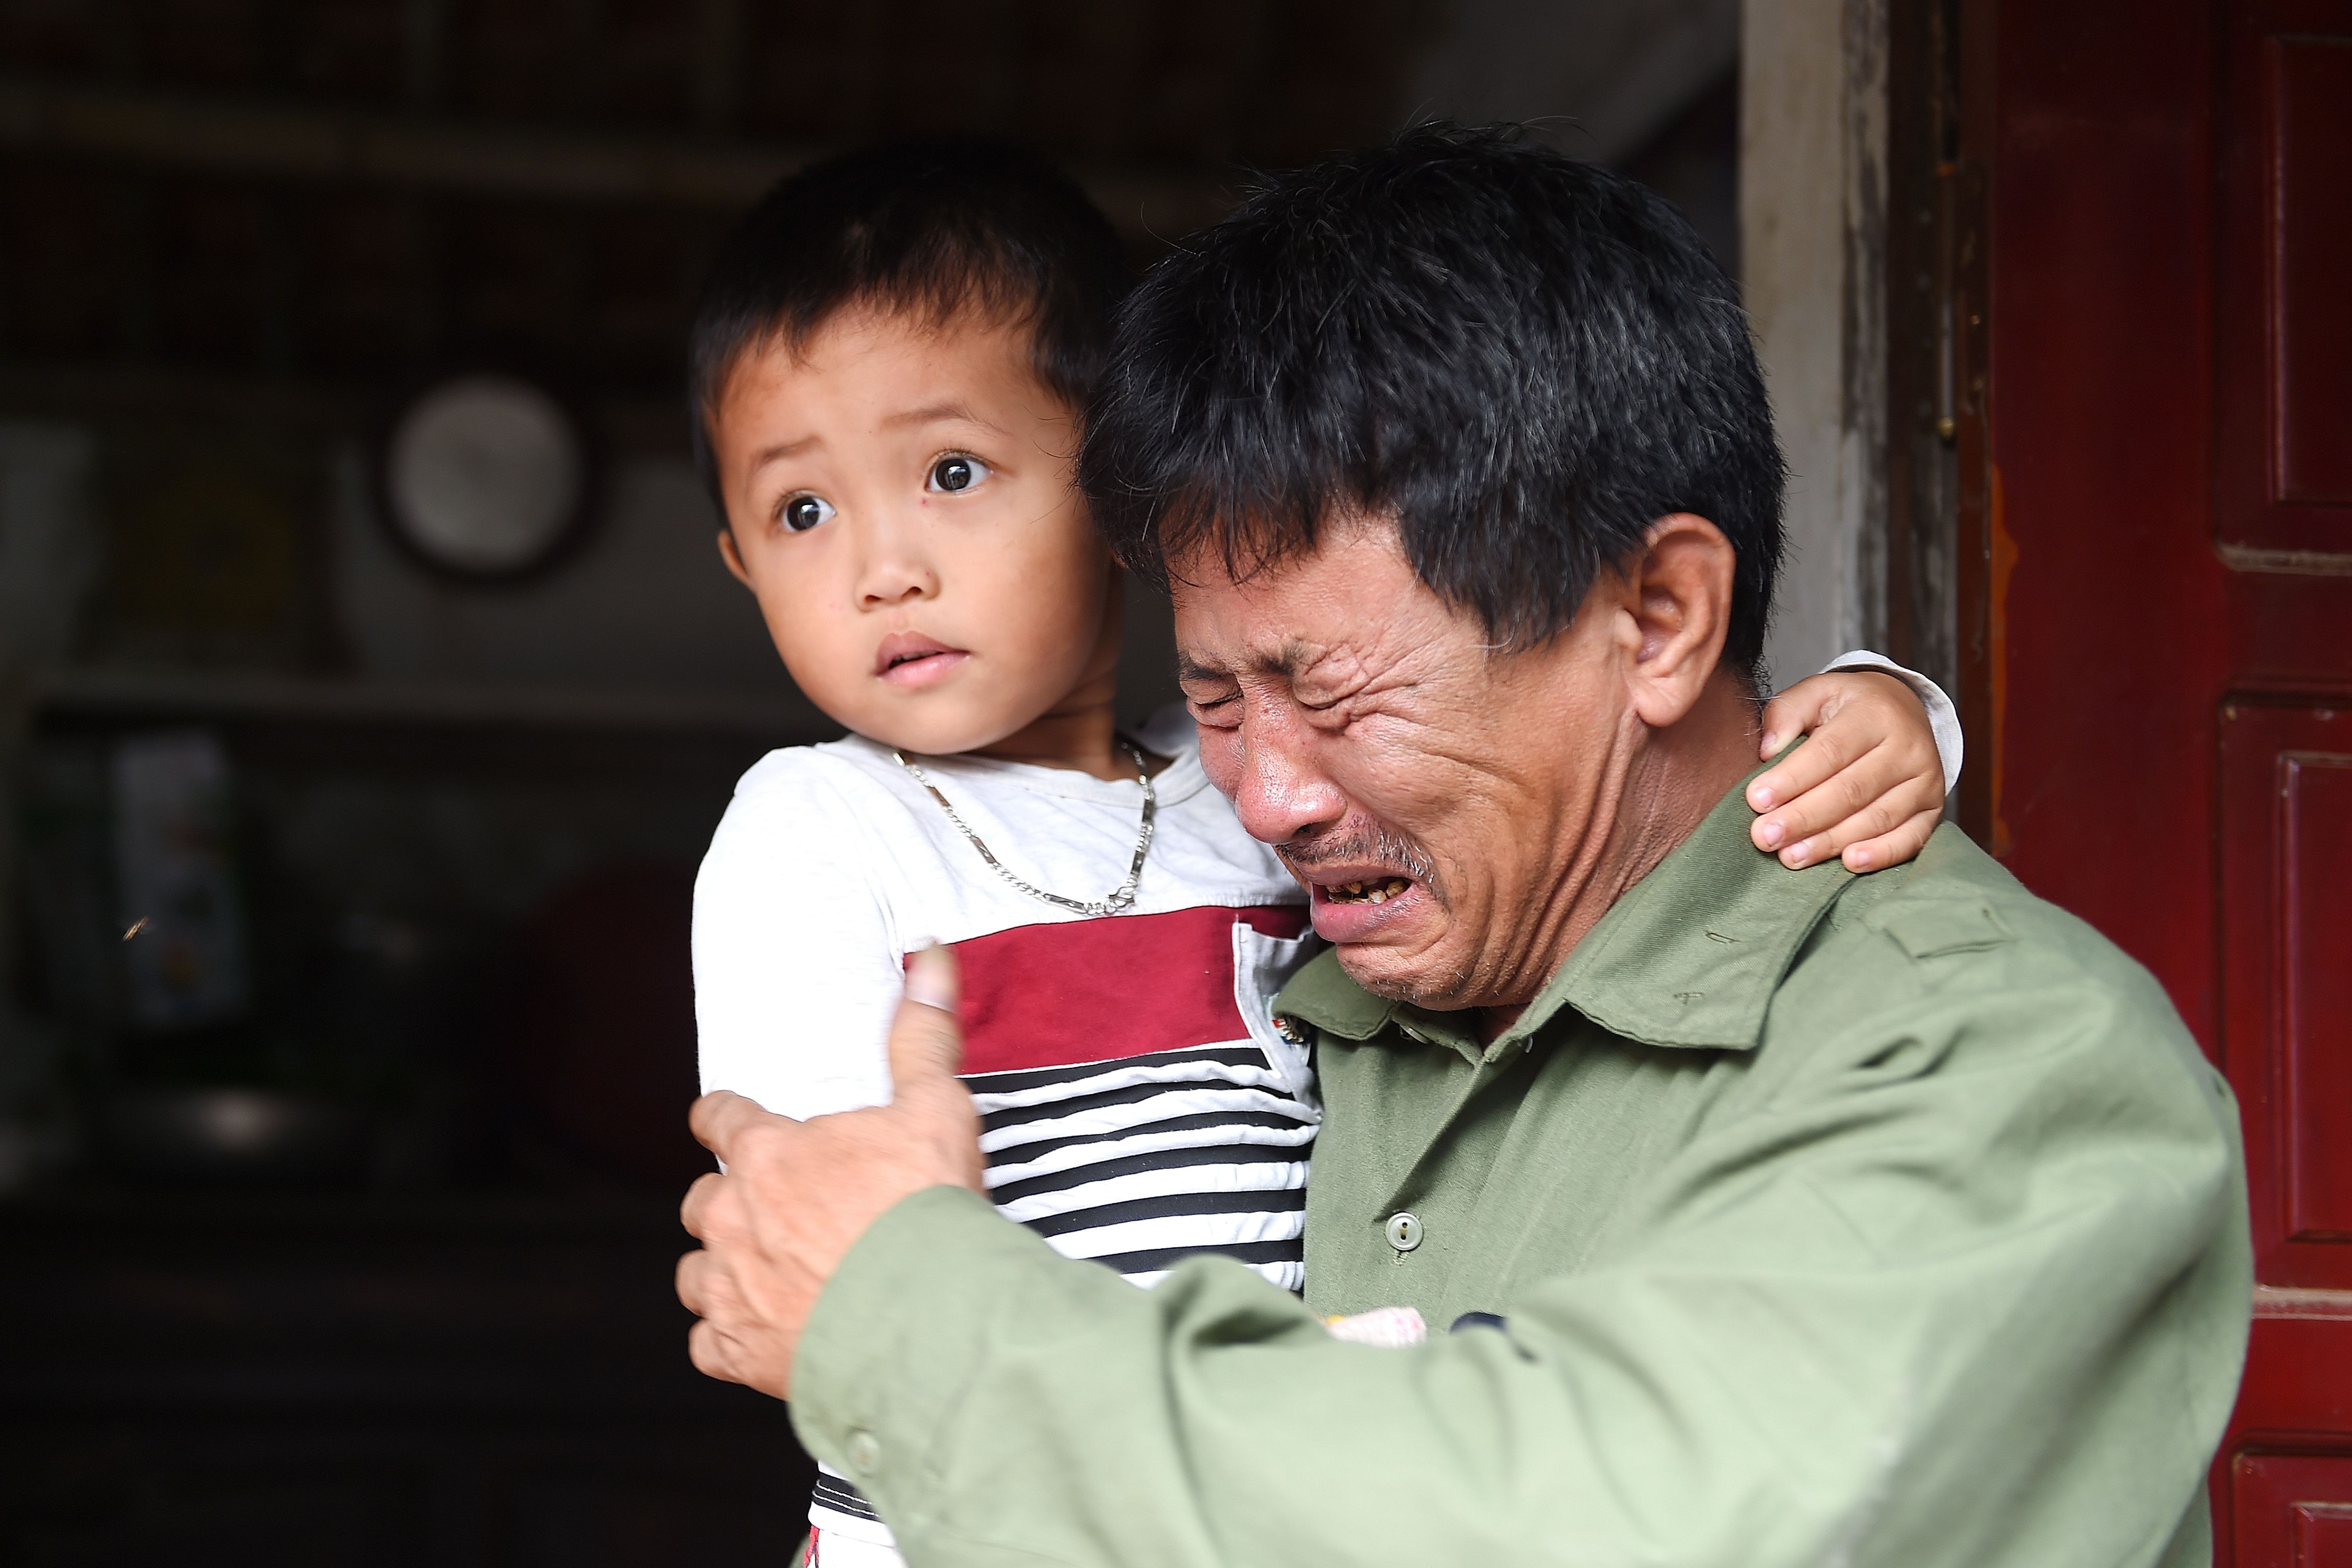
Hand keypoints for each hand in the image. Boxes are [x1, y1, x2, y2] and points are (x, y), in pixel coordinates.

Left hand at [676, 946, 985, 1398]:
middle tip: (779, 1209)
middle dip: (730, 1201)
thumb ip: (922, 1035)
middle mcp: (731, 1219)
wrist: (928, 1320)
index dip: (727, 1117)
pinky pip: (706, 1344)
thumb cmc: (926, 1210)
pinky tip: (760, 1334)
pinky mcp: (740, 1353)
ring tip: (766, 1272)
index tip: (732, 1121)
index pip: (719, 1117)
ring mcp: (730, 1290)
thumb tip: (930, 955)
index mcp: (766, 1153)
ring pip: (695, 1273)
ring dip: (721, 1269)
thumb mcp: (935, 1107)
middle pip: (701, 1200)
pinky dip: (727, 1339)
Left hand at [1747, 671, 1944, 870]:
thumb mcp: (1815, 693)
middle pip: (1851, 790)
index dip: (1792, 778)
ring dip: (1830, 842)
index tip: (1757, 799)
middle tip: (1765, 836)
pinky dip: (1881, 854)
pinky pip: (1911, 838)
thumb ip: (1786, 714)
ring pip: (1876, 818)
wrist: (1903, 711)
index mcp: (1875, 713)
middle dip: (1803, 817)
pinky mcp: (1932, 809)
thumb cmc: (1847, 709)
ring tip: (1790, 856)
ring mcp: (1925, 780)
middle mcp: (1907, 746)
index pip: (1830, 751)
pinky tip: (1849, 863)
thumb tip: (1766, 750)